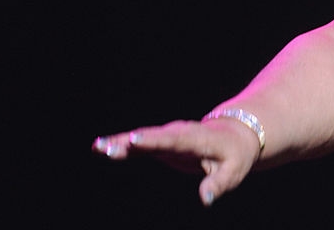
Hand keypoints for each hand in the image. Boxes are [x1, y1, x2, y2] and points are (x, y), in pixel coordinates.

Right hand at [92, 117, 260, 205]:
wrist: (235, 134)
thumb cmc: (234, 155)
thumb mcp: (233, 171)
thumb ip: (219, 184)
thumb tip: (206, 200)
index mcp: (198, 139)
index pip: (175, 140)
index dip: (154, 140)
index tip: (135, 140)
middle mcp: (180, 133)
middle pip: (154, 137)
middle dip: (132, 142)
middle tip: (109, 147)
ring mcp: (169, 135)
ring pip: (142, 138)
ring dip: (120, 142)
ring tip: (98, 147)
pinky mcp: (161, 141)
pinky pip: (139, 143)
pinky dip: (121, 144)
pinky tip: (99, 148)